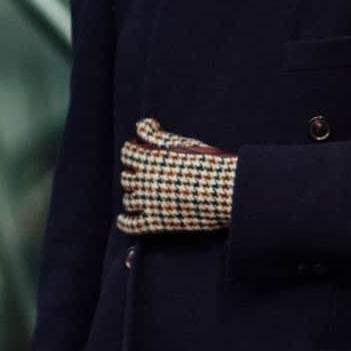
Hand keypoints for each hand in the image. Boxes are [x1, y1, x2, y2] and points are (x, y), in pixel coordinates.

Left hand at [118, 115, 237, 234]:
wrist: (225, 191)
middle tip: (146, 175)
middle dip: (135, 175)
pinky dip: (125, 222)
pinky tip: (124, 220)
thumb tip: (141, 125)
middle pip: (127, 177)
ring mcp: (148, 203)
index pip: (127, 153)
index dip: (133, 152)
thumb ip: (155, 135)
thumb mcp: (180, 143)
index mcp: (148, 160)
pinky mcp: (155, 223)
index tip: (139, 152)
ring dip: (133, 196)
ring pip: (129, 199)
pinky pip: (131, 225)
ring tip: (141, 195)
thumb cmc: (207, 163)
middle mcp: (143, 181)